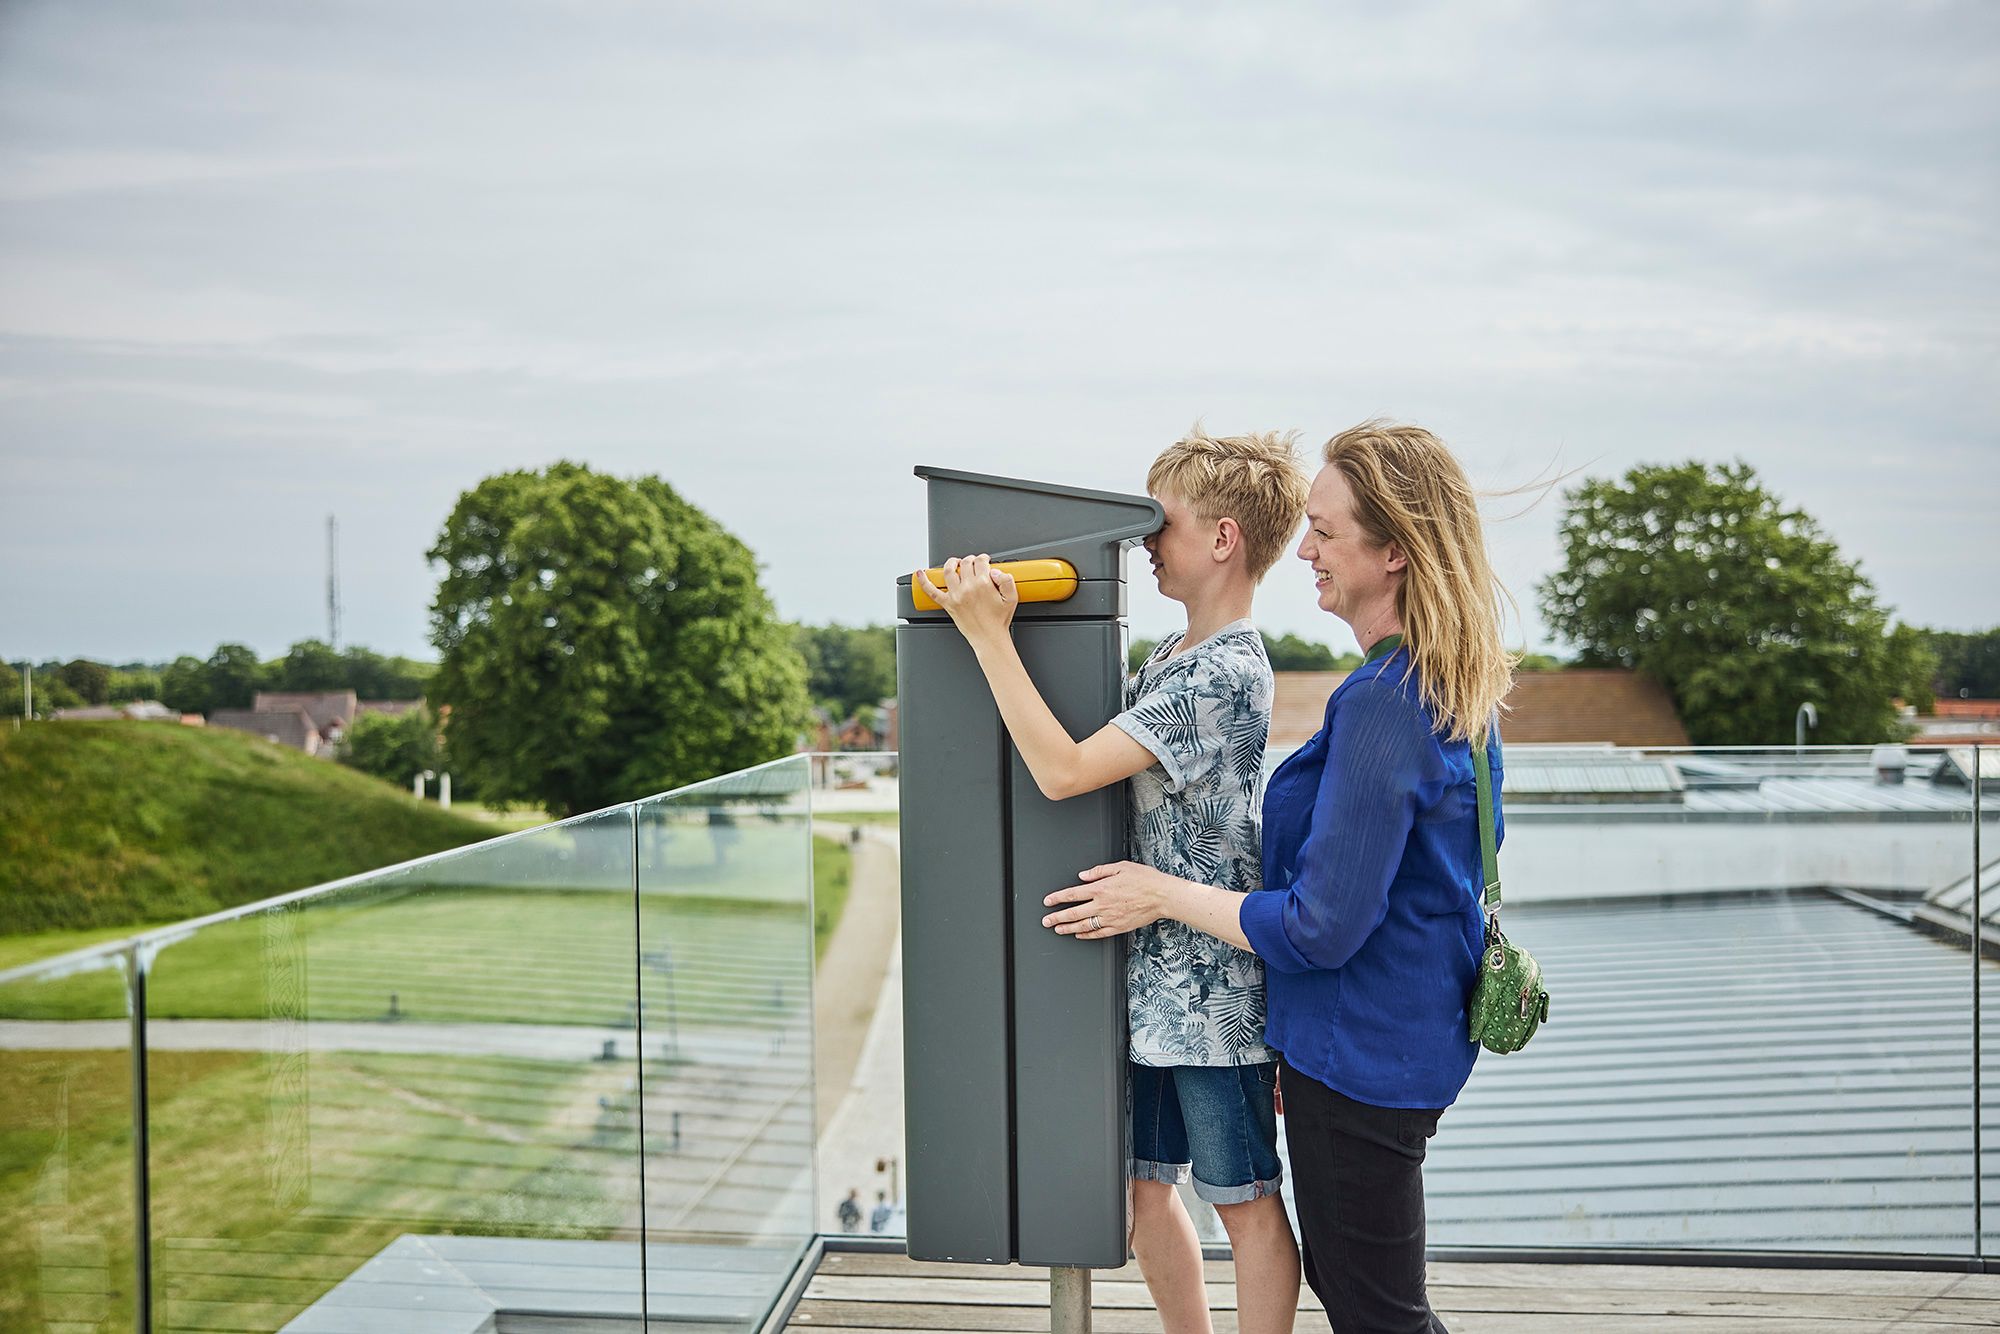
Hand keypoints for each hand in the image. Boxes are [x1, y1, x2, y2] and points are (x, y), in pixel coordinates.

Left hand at [915, 553, 1018, 644]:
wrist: (989, 638)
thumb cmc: (998, 621)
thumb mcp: (1011, 598)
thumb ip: (1006, 580)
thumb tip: (995, 571)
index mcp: (983, 584)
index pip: (980, 562)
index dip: (983, 558)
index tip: (984, 560)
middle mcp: (968, 587)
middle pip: (965, 563)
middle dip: (970, 559)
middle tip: (973, 562)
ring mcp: (956, 595)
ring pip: (949, 571)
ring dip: (951, 562)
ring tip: (955, 562)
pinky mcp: (948, 604)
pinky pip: (932, 591)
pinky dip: (924, 581)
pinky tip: (920, 573)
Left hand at [1041, 860, 1170, 938]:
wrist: (1162, 896)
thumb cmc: (1144, 879)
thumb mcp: (1120, 867)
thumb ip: (1099, 871)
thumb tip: (1083, 876)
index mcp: (1101, 888)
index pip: (1072, 894)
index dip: (1057, 898)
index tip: (1048, 901)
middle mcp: (1102, 904)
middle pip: (1073, 913)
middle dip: (1057, 917)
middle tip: (1046, 921)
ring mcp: (1110, 918)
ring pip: (1083, 925)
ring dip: (1068, 928)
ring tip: (1058, 930)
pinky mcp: (1118, 927)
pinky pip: (1098, 933)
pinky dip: (1087, 935)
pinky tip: (1079, 935)